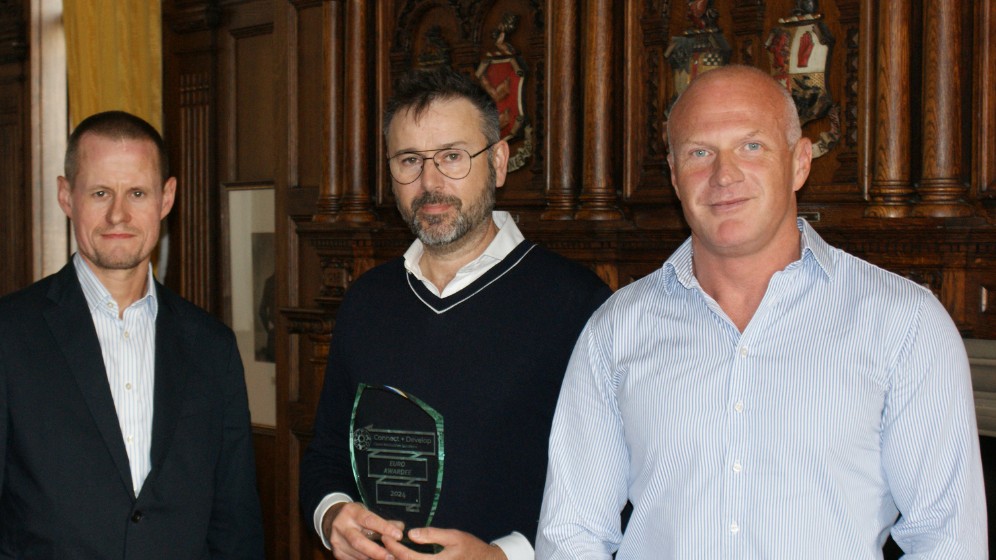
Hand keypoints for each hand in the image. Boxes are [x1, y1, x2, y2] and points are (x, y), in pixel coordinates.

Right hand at [322, 502, 404, 559]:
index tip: (398, 536)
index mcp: (351, 512)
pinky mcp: (337, 552)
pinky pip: (352, 559)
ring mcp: (337, 540)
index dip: (385, 528)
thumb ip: (384, 522)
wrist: (332, 519)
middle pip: (359, 541)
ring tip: (386, 558)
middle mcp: (341, 526)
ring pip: (356, 553)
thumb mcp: (367, 513)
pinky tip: (374, 559)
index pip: (369, 520)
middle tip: (390, 556)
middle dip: (376, 551)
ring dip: (372, 558)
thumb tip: (400, 528)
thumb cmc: (354, 516)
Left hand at [382, 527, 507, 559]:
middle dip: (389, 556)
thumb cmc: (471, 549)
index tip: (385, 536)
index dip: (393, 547)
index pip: (406, 557)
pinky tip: (399, 558)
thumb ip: (432, 535)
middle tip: (379, 545)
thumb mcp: (454, 537)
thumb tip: (411, 534)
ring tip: (384, 553)